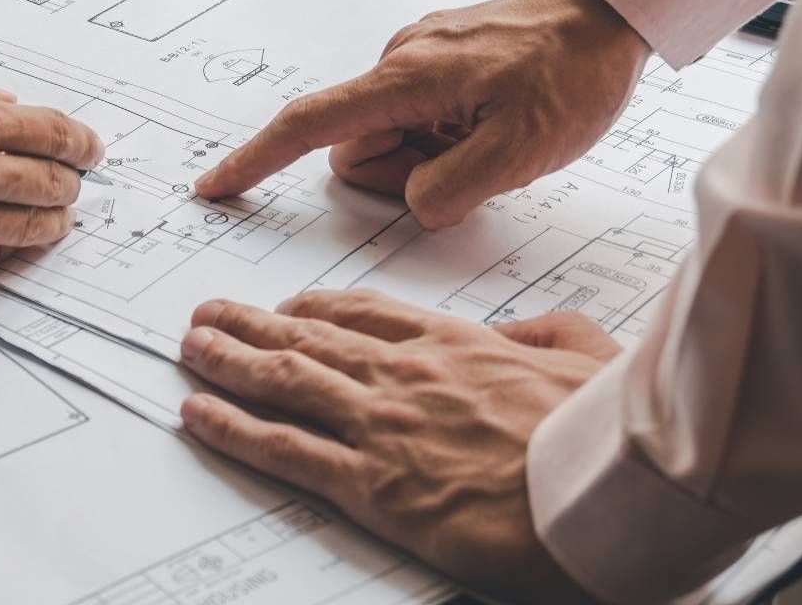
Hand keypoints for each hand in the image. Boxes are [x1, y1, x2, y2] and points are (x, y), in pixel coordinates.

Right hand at [0, 67, 105, 276]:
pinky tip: (11, 244)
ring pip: (30, 230)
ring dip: (50, 223)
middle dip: (71, 185)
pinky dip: (8, 250)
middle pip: (55, 186)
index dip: (84, 145)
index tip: (91, 150)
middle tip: (73, 186)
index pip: (58, 135)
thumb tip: (7, 107)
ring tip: (54, 219)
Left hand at [179, 290, 621, 603]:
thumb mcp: (591, 356)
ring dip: (227, 360)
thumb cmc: (610, 436)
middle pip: (308, 337)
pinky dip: (233, 427)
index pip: (366, 313)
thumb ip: (546, 334)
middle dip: (250, 322)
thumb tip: (516, 331)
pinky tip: (199, 412)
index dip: (315, 307)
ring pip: (283, 379)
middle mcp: (406, 375)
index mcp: (456, 344)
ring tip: (189, 346)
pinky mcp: (372, 485)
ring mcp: (383, 426)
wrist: (611, 496)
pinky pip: (285, 449)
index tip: (287, 305)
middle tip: (208, 313)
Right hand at [197, 0, 649, 227]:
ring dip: (432, 158)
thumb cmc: (573, 70)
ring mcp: (418, 59)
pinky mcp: (439, 61)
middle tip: (479, 164)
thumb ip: (449, 189)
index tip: (216, 184)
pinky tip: (498, 123)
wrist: (612, 9)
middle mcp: (398, 62)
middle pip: (358, 148)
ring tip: (497, 140)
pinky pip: (418, 117)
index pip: (307, 126)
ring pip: (392, 137)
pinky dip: (447, 137)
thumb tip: (412, 202)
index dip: (256, 160)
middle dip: (404, 175)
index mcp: (405, 80)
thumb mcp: (521, 152)